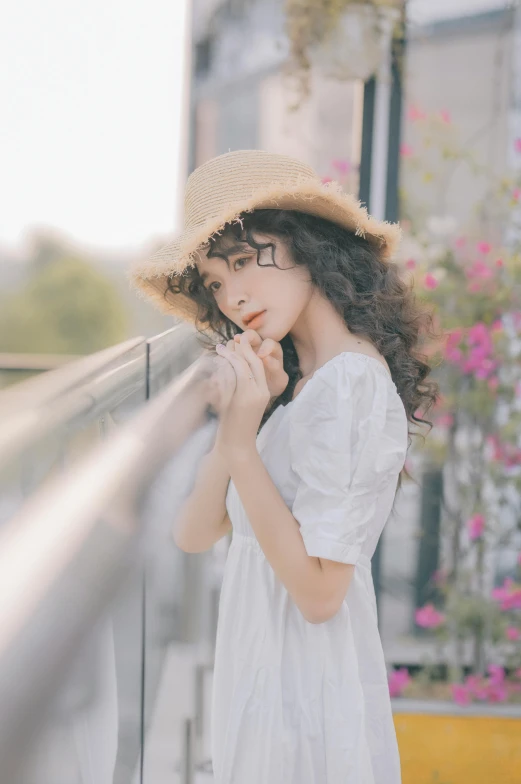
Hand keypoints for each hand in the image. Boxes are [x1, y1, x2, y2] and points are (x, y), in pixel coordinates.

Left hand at [212, 336, 269, 461]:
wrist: (237, 446)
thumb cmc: (240, 424)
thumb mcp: (248, 402)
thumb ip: (246, 385)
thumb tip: (236, 365)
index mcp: (265, 392)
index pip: (258, 364)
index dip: (248, 350)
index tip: (238, 341)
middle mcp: (259, 393)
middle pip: (250, 362)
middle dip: (239, 348)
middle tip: (228, 341)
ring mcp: (247, 398)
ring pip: (239, 368)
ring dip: (228, 355)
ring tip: (219, 348)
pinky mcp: (235, 403)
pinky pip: (228, 379)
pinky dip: (221, 368)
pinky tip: (215, 364)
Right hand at [226, 329, 288, 400]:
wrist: (264, 391)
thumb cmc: (274, 384)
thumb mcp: (279, 379)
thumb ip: (275, 368)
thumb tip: (266, 358)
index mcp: (273, 350)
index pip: (269, 343)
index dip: (265, 347)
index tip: (261, 356)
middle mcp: (260, 346)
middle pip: (252, 335)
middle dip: (246, 338)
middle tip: (239, 341)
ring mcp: (247, 349)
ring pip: (239, 340)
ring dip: (234, 344)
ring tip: (228, 350)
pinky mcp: (236, 355)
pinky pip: (230, 349)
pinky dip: (226, 352)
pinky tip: (222, 357)